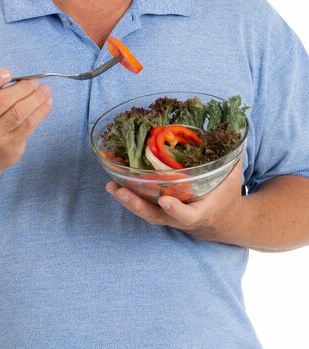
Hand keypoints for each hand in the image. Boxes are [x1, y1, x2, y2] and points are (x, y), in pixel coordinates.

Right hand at [0, 68, 51, 173]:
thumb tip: (21, 79)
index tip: (8, 73)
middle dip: (22, 88)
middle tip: (34, 81)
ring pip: (17, 113)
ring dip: (36, 98)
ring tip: (45, 90)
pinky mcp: (9, 147)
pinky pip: (28, 125)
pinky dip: (41, 111)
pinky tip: (47, 102)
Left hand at [106, 158, 243, 243]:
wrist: (224, 222)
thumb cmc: (226, 195)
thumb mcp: (233, 175)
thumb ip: (233, 152)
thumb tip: (237, 126)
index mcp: (201, 212)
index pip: (187, 215)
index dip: (176, 209)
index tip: (166, 200)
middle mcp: (181, 218)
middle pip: (156, 216)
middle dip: (137, 205)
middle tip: (121, 192)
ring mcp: (168, 217)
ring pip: (145, 212)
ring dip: (127, 200)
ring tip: (111, 186)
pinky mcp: (159, 212)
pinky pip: (142, 206)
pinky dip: (128, 196)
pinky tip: (113, 182)